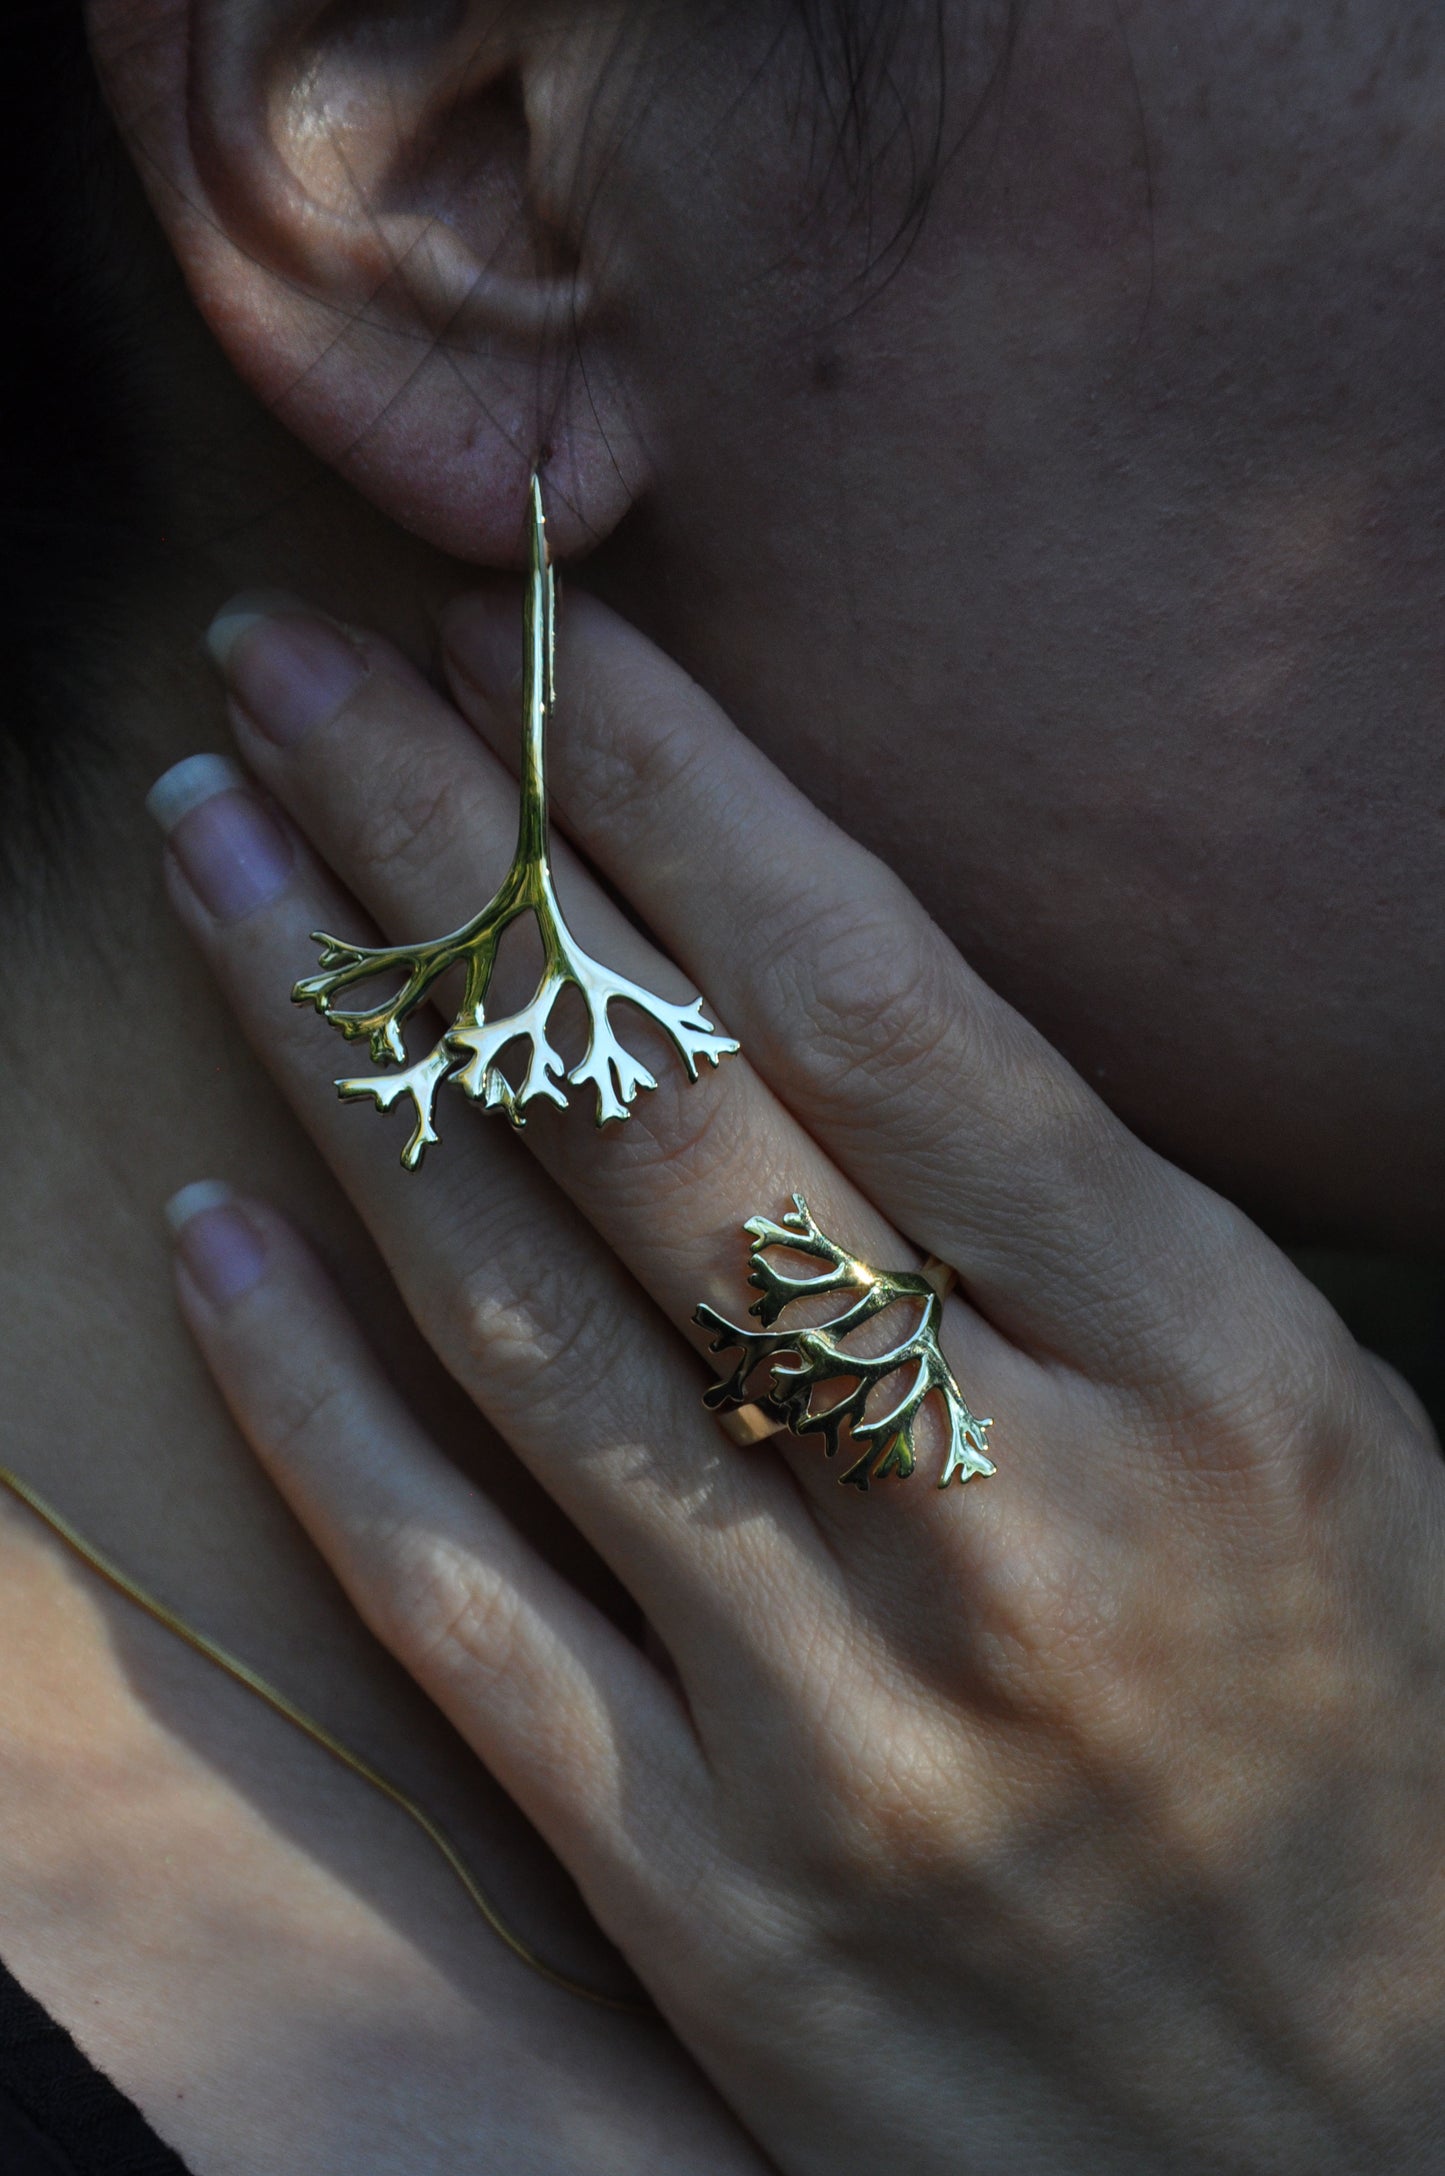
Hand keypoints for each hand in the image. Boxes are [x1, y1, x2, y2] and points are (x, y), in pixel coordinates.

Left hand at [155, 579, 1444, 2175]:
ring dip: (335, 1061)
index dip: (672, 791)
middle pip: (660, 1114)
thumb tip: (821, 986)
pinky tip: (208, 1225)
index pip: (883, 1002)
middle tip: (286, 667)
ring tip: (214, 857)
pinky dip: (314, 1405)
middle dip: (450, 857)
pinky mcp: (709, 1897)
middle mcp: (1013, 1519)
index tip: (518, 639)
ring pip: (519, 1318)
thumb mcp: (1318, 1441)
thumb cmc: (1385, 1759)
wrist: (1383, 2164)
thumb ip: (1087, 1236)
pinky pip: (463, 1602)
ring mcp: (838, 1721)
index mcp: (1211, 1373)